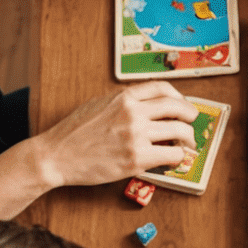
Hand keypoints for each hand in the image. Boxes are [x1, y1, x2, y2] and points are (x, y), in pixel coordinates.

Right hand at [35, 83, 197, 188]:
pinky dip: (177, 157)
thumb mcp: (98, 104)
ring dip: (187, 139)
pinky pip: (172, 155)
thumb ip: (124, 102)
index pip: (163, 88)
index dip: (180, 97)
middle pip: (178, 108)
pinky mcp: (137, 158)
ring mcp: (136, 135)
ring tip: (184, 145)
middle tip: (191, 125)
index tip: (182, 105)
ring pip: (180, 132)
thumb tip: (148, 105)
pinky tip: (171, 159)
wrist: (56, 155)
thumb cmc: (74, 132)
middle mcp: (133, 112)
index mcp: (123, 97)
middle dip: (191, 117)